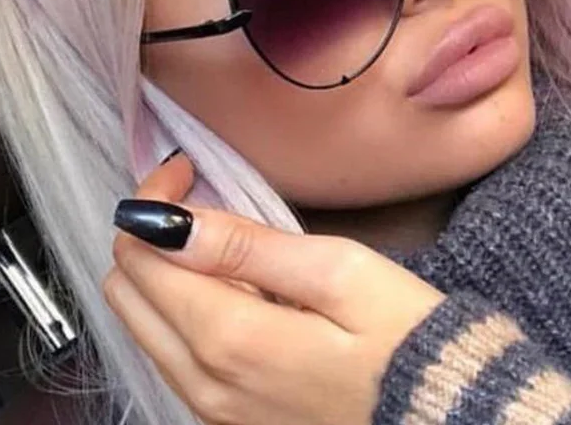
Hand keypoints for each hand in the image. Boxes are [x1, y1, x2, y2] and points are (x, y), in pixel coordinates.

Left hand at [103, 154, 445, 424]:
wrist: (444, 419)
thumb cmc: (404, 339)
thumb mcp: (338, 273)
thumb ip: (248, 247)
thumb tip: (170, 222)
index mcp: (229, 340)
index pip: (143, 256)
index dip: (154, 200)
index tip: (187, 171)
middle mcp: (204, 383)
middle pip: (126, 295)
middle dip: (148, 232)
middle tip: (194, 195)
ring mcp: (212, 409)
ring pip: (143, 326)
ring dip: (161, 269)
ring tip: (214, 234)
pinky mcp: (228, 419)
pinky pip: (173, 356)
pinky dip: (180, 309)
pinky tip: (228, 284)